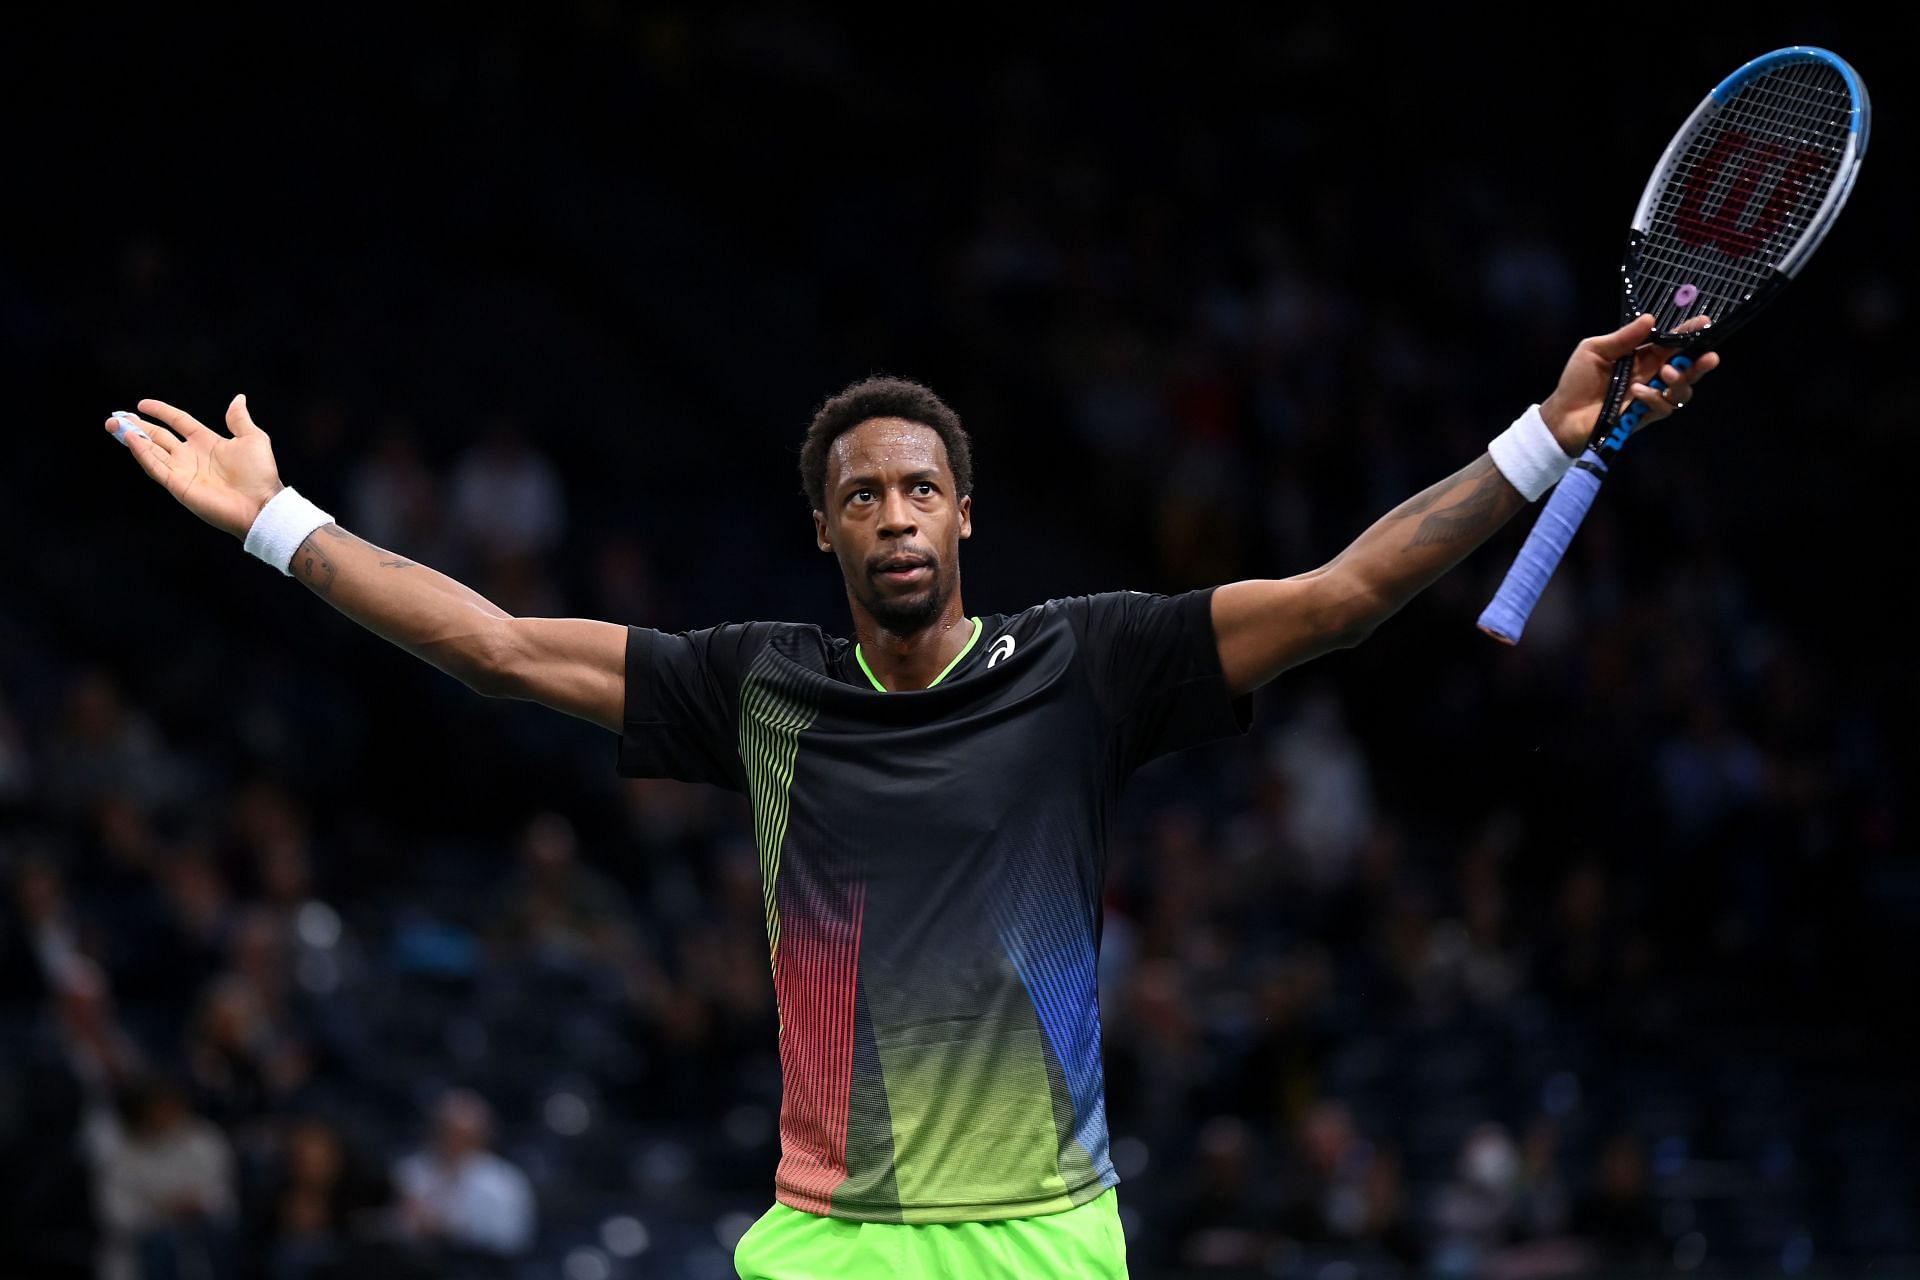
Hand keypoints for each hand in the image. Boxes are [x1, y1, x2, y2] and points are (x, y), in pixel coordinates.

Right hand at [104, 395, 286, 540]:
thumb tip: (238, 399)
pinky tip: (131, 439)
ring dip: (132, 438)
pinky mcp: (178, 485)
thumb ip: (239, 419)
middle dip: (137, 426)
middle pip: (158, 436)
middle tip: (117, 416)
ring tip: (115, 424)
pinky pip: (155, 466)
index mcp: (206, 442)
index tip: (143, 404)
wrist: (260, 503)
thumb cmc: (260, 474)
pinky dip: (142, 453)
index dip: (161, 412)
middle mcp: (191, 455)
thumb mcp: (252, 438)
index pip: (178, 421)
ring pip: (151, 450)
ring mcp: (182, 470)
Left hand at [1539, 314, 1721, 453]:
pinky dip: (1655, 398)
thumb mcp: (1595, 350)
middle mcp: (1650, 375)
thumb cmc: (1577, 381)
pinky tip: (1639, 392)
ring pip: (1681, 390)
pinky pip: (1663, 408)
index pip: (1670, 343)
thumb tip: (1651, 318)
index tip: (1704, 323)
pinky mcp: (1643, 416)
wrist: (1562, 415)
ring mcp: (1649, 397)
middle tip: (1709, 356)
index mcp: (1641, 356)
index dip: (1688, 334)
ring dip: (1680, 380)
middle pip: (1685, 368)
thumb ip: (1623, 337)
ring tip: (1666, 373)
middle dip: (1699, 362)